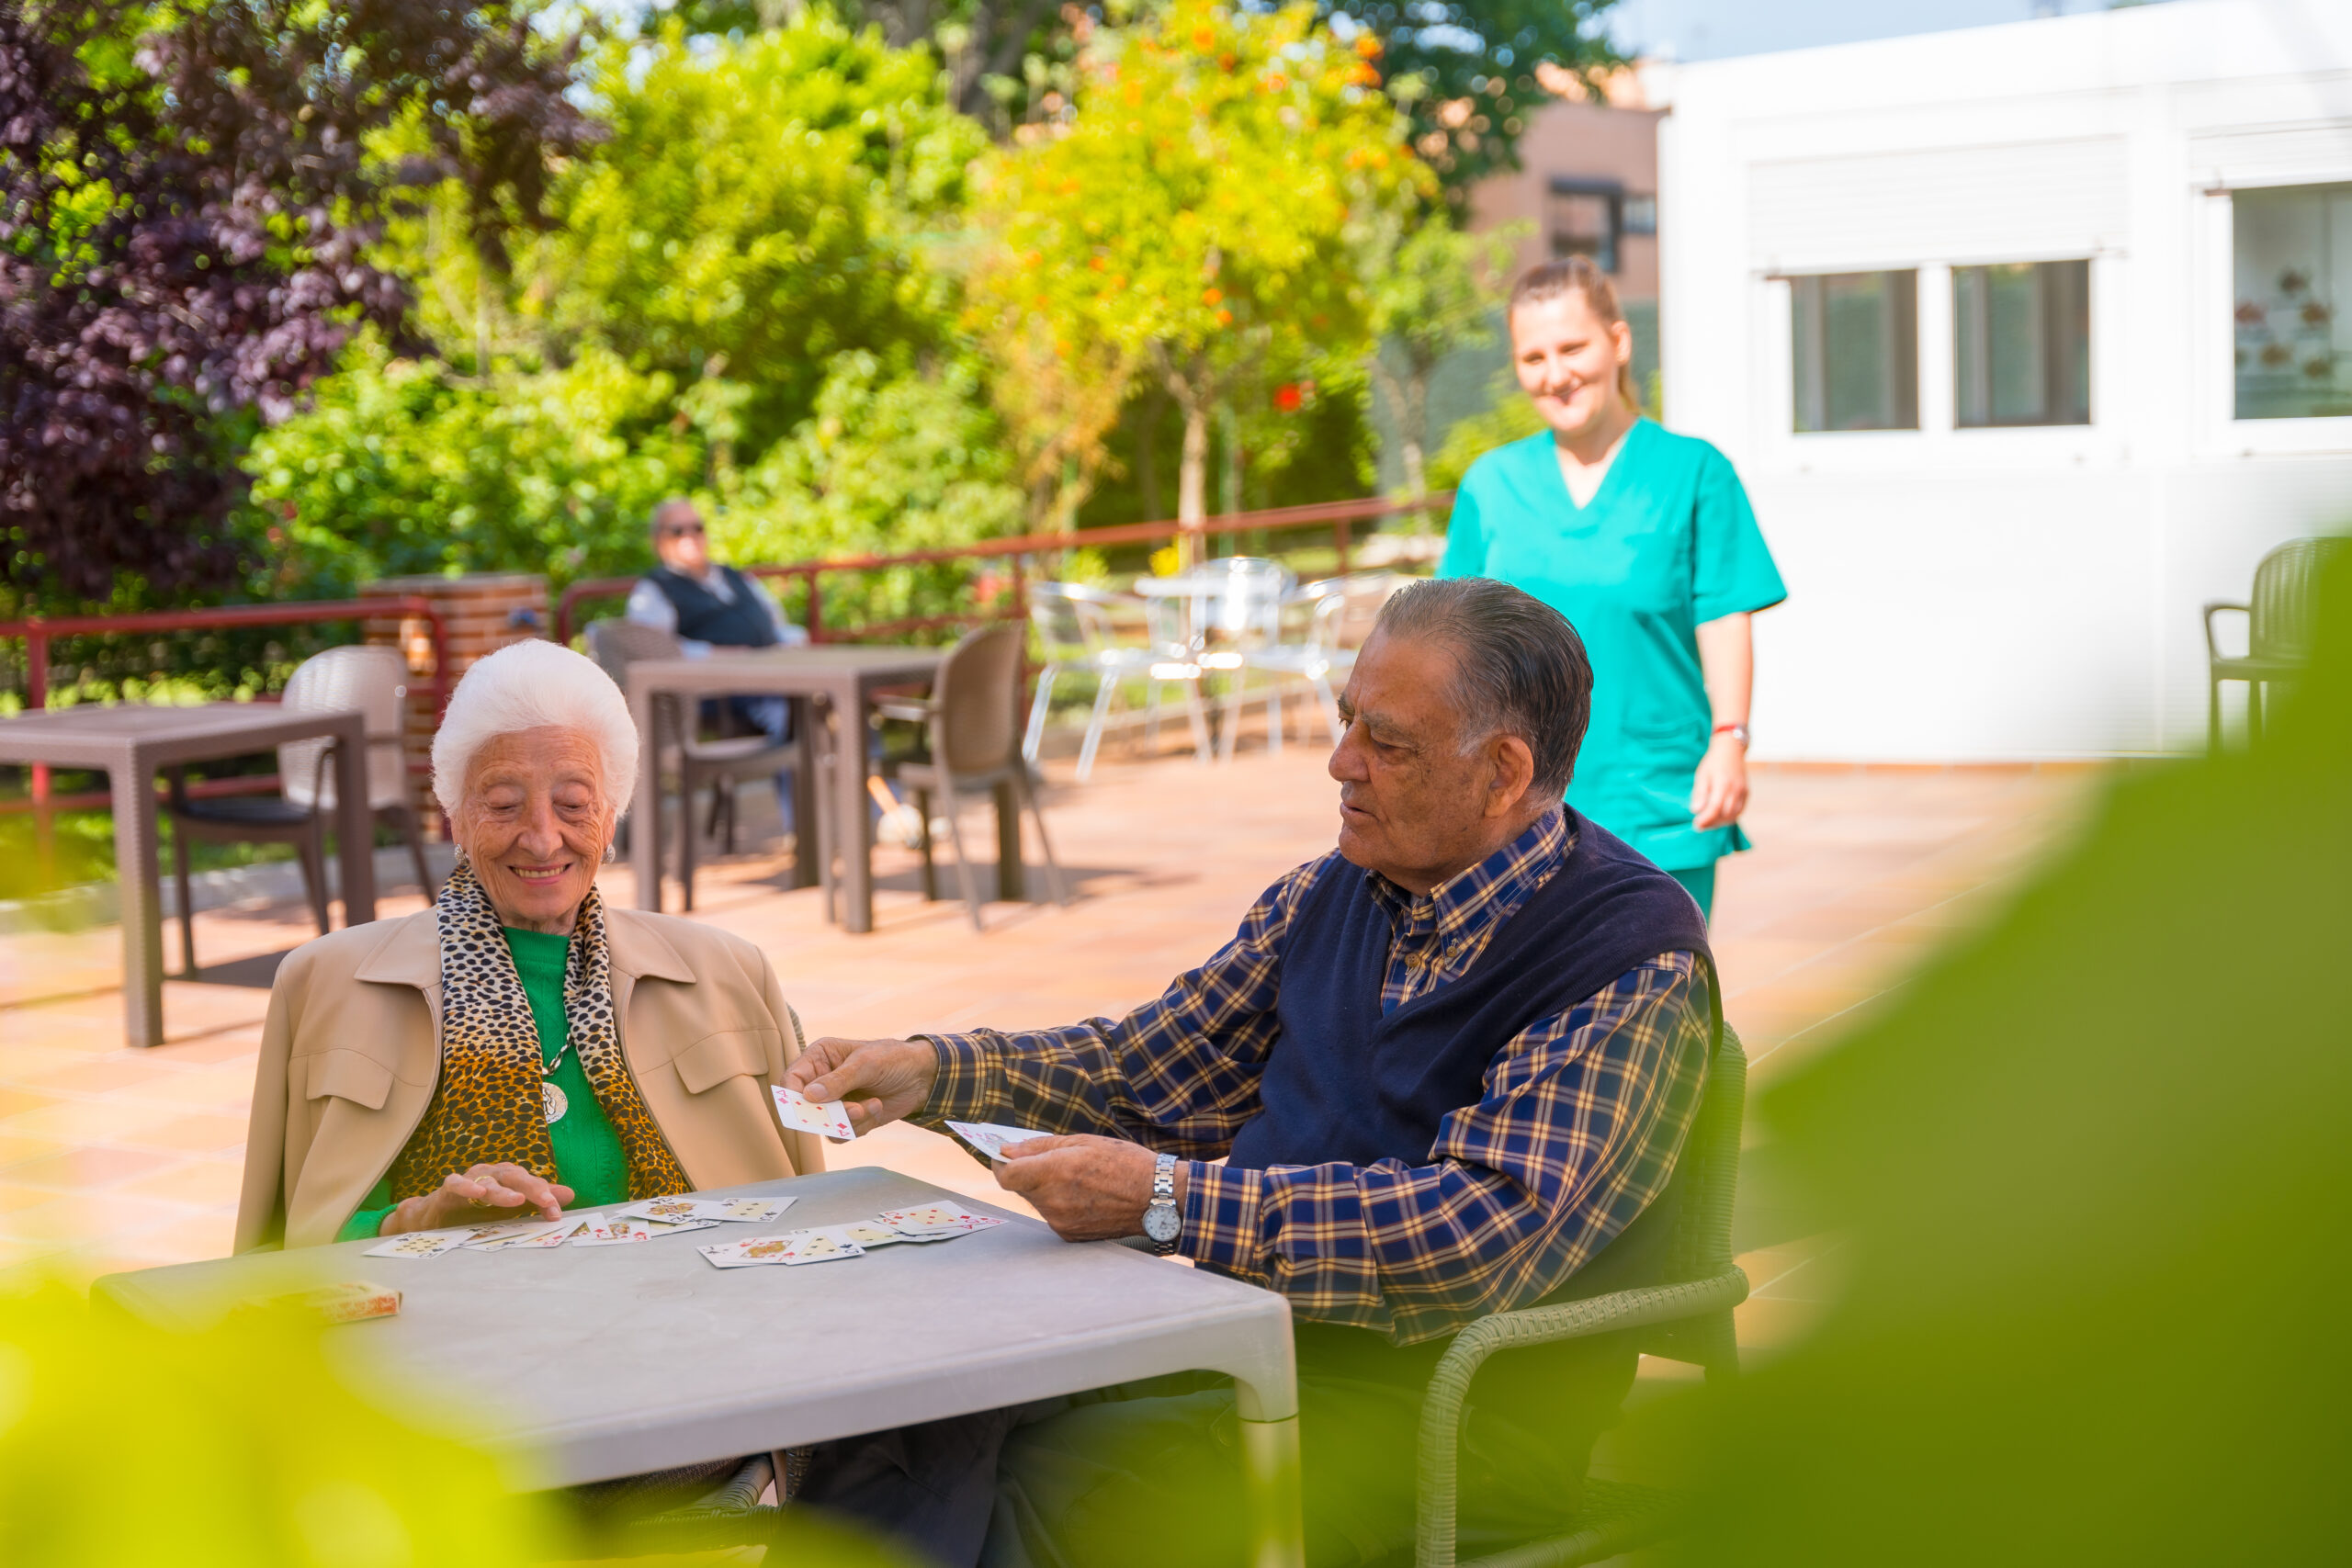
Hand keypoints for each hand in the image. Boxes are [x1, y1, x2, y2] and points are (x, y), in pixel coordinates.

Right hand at [384, 1162, 572, 1234]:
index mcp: (509, 1179)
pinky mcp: (448, 1189)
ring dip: (504, 1191)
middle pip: (515, 1177)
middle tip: (548, 1202)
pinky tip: (478, 1194)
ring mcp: (470, 1179)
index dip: (546, 1197)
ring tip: (517, 1200)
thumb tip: (570, 1195)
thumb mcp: (511, 1208)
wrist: (436, 1217)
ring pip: (490, 1181)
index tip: (558, 1214)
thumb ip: (538, 1201)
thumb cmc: (477, 1211)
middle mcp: (492, 1174)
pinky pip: (457, 1184)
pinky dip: (467, 1187)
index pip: (532, 1185)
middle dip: (533, 1188)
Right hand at [785, 1036, 939, 1133]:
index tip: (805, 1108)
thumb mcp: (866, 1063)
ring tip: (871, 1106)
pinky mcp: (847, 1119)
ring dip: (848, 1120)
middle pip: (804, 1107)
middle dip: (827, 1114)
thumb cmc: (893, 1058)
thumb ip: (838, 1080)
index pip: (792, 1079)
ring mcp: (834, 1102)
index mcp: (819, 1058)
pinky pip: (840, 1134)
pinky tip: (876, 1107)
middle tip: (851, 1110)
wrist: (922, 1076)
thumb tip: (808, 1096)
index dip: (792, 1096)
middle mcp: (821, 1080)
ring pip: (823, 1125)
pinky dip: (859, 1126)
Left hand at [991, 1135, 1178, 1241]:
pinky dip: (1059, 1203)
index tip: (1006, 1154)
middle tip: (1049, 1160)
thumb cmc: (1125, 1163)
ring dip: (1045, 1188)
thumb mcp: (1084, 1142)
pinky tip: (1083, 1194)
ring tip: (1075, 1177)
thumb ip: (1041, 1146)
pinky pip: (1052, 1215)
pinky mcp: (1070, 1235)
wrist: (1157, 1199)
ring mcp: (1060, 1222)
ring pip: (1037, 1201)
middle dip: (1027, 1172)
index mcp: (1054, 1172)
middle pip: (1020, 1187)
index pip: (1006, 1175)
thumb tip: (1008, 1150)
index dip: (1001, 1163)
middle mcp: (1053, 1201)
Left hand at [1690, 732, 1748, 830]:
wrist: (1731, 750)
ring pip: (1734, 815)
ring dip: (1721, 822)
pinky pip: (1740, 810)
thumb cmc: (1713, 763)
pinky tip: (1719, 817)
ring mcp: (1743, 791)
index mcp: (1723, 783)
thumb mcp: (1702, 775)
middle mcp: (1736, 789)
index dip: (1706, 819)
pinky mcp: (1747, 793)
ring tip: (1708, 823)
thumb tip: (1696, 811)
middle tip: (1699, 826)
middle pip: (1725, 814)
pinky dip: (1729, 817)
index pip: (1715, 807)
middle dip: (1712, 823)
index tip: (1696, 825)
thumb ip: (1700, 793)